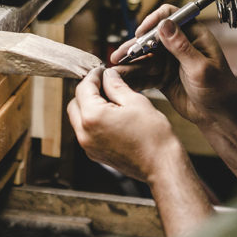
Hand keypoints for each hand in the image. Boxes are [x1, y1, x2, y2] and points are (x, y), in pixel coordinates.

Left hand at [67, 67, 180, 183]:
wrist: (161, 166)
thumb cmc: (153, 135)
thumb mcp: (135, 101)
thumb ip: (116, 86)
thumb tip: (107, 75)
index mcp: (92, 117)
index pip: (83, 88)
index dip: (93, 76)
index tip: (102, 70)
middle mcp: (84, 133)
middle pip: (75, 103)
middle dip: (87, 91)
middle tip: (104, 84)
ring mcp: (88, 146)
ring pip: (78, 118)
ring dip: (88, 106)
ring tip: (109, 99)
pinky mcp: (94, 154)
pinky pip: (85, 132)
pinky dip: (92, 121)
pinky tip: (110, 116)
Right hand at [111, 4, 236, 126]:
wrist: (219, 116)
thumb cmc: (220, 90)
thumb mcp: (200, 67)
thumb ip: (181, 46)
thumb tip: (164, 24)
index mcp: (194, 36)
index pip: (170, 17)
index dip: (153, 22)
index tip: (141, 34)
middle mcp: (179, 46)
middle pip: (151, 38)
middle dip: (135, 46)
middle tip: (120, 55)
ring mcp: (170, 62)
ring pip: (145, 58)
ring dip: (130, 63)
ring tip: (115, 70)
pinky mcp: (163, 77)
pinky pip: (145, 74)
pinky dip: (134, 77)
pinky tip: (122, 81)